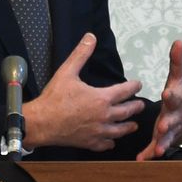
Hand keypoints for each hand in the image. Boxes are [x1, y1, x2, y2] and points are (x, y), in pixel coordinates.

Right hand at [22, 33, 144, 151]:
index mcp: (102, 98)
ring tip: (133, 124)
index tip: (138, 84)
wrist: (41, 123)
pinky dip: (110, 142)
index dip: (134, 86)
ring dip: (128, 126)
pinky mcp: (90, 143)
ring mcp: (98, 131)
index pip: (126, 91)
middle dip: (136, 107)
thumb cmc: (54, 98)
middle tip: (141, 105)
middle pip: (127, 111)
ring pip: (120, 130)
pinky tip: (112, 141)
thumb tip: (91, 37)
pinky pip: (105, 144)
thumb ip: (81, 54)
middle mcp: (105, 116)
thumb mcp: (67, 72)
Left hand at [136, 39, 181, 160]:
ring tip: (157, 149)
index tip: (166, 93)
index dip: (171, 96)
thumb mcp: (177, 78)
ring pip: (167, 138)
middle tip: (161, 126)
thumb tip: (178, 41)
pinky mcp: (163, 141)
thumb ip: (176, 62)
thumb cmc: (178, 95)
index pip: (174, 97)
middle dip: (167, 123)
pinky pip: (156, 148)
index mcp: (175, 100)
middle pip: (172, 120)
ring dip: (162, 143)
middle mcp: (174, 117)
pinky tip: (142, 159)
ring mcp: (170, 130)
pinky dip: (150, 154)